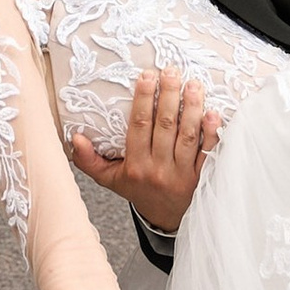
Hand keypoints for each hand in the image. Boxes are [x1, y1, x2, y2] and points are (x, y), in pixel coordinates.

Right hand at [69, 66, 219, 233]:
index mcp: (136, 166)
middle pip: (165, 126)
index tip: (147, 76)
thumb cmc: (139, 190)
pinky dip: (212, 133)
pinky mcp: (202, 178)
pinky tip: (214, 113)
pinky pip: (208, 153)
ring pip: (188, 136)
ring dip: (192, 108)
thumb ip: (89, 160)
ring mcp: (182, 174)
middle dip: (169, 95)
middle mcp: (159, 169)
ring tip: (193, 84)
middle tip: (172, 71)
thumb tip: (76, 138)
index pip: (139, 127)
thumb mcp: (109, 178)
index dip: (143, 100)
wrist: (166, 219)